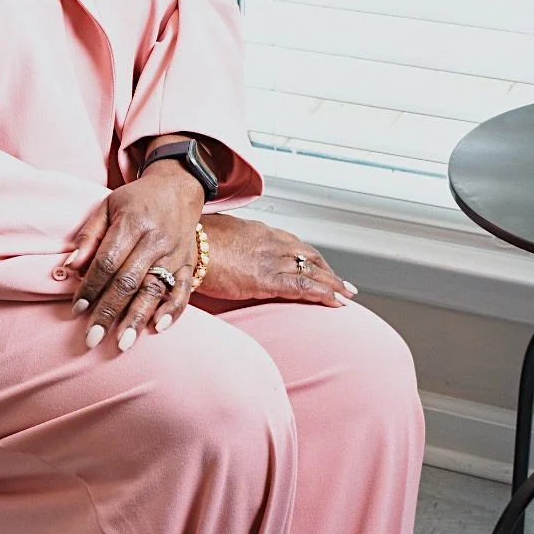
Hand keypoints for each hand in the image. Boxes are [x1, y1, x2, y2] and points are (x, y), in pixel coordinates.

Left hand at [66, 165, 205, 349]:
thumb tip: (71, 267)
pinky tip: (158, 328)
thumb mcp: (107, 207)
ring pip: (155, 290)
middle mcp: (157, 240)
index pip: (108, 261)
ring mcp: (176, 253)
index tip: (76, 310)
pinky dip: (172, 310)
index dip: (91, 286)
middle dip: (109, 311)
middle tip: (93, 338)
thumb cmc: (136, 201)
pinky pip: (184, 290)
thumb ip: (89, 236)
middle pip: (129, 281)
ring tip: (123, 343)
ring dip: (138, 318)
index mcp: (133, 223)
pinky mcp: (189, 263)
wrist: (178, 189)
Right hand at [200, 213, 356, 306]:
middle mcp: (272, 243)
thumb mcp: (217, 236)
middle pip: (310, 256)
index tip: (319, 266)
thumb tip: (227, 252)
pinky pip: (304, 287)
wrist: (187, 246)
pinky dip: (324, 294)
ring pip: (313, 271)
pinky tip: (336, 301)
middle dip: (328, 271)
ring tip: (346, 295)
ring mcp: (272, 260)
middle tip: (341, 283)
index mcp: (260, 231)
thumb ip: (230, 243)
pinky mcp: (267, 279)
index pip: (294, 244)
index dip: (310, 257)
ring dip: (333, 284)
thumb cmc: (194, 240)